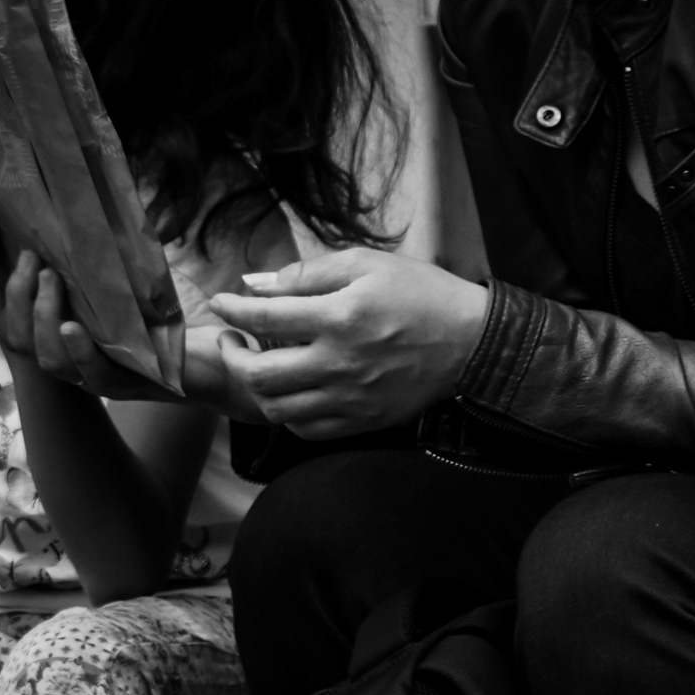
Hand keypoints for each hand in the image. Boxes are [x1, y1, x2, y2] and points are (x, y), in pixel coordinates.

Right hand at [0, 220, 161, 399]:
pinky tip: (72, 326)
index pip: (2, 314)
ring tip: (50, 279)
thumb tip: (64, 215)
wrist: (209, 364)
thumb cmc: (158, 319)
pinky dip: (78, 350)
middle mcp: (66, 359)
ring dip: (42, 316)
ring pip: (48, 357)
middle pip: (17, 337)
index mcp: (55, 336)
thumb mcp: (116, 283)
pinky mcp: (127, 388)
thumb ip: (86, 262)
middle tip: (31, 257)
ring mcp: (92, 378)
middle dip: (15, 294)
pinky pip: (92, 375)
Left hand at [207, 247, 491, 437]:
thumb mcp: (368, 265)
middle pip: (260, 374)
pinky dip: (288, 413)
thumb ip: (308, 272)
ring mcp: (352, 398)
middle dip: (232, 355)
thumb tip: (256, 283)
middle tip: (232, 339)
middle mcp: (340, 363)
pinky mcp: (365, 421)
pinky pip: (307, 429)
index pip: (264, 316)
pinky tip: (292, 392)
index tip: (221, 303)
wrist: (474, 343)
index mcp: (340, 317)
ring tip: (258, 367)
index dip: (232, 308)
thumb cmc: (422, 294)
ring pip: (278, 409)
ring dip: (257, 388)